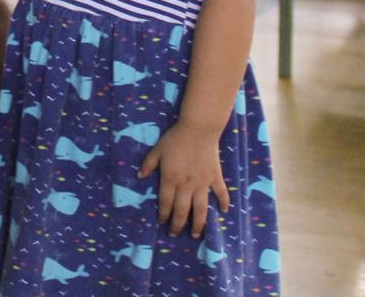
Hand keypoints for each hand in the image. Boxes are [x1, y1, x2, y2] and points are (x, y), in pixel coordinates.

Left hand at [137, 121, 229, 237]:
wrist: (198, 129)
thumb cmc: (175, 139)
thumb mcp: (157, 150)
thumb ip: (148, 164)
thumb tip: (139, 176)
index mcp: (171, 179)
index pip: (166, 202)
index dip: (163, 214)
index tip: (162, 223)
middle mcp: (186, 185)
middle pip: (182, 210)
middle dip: (177, 225)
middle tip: (175, 234)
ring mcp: (202, 183)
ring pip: (200, 209)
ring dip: (198, 224)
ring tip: (196, 235)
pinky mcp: (215, 178)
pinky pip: (220, 193)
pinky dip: (223, 203)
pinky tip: (224, 211)